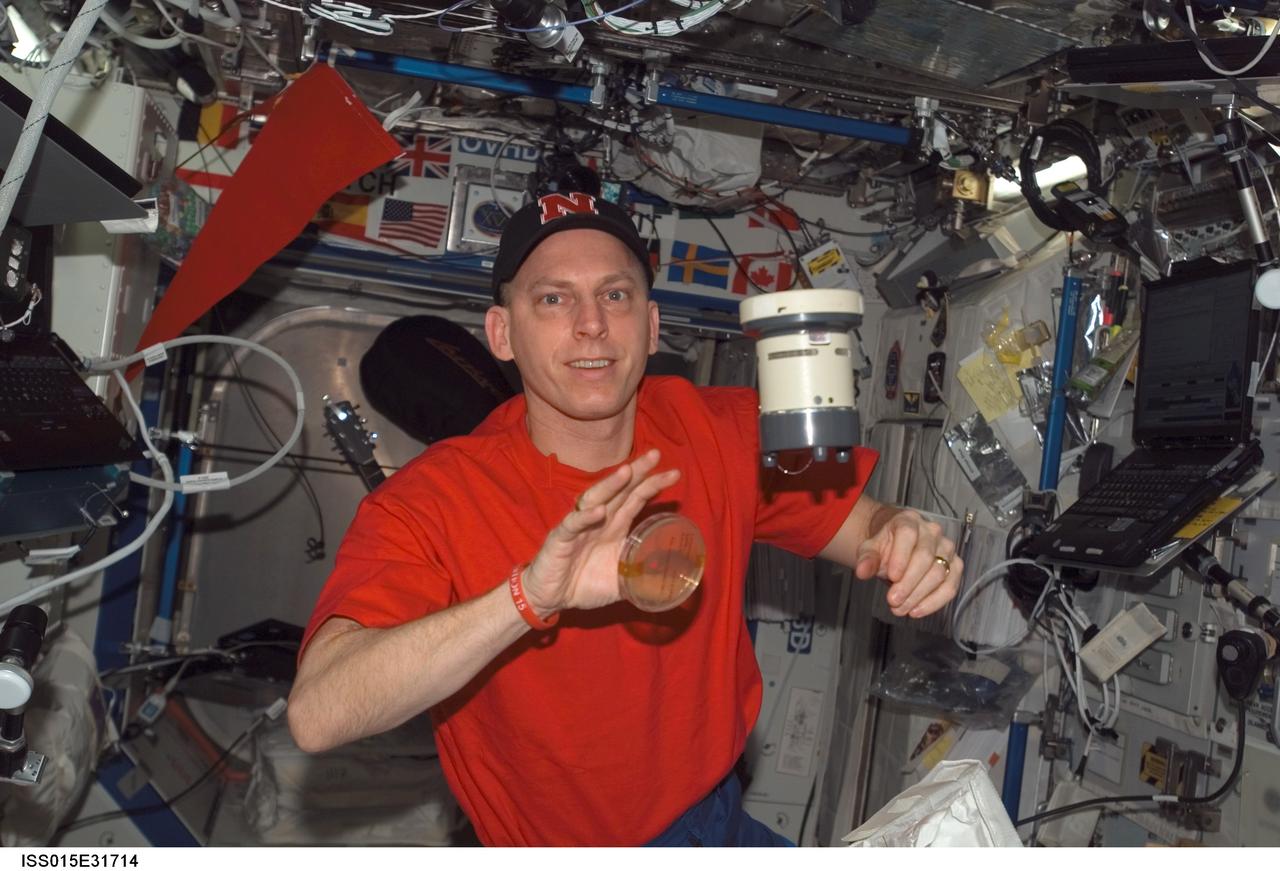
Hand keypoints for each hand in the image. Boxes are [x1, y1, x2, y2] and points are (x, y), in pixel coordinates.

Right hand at [522, 448, 680, 616]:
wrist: (551, 598)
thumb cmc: (584, 585)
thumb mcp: (620, 582)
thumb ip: (641, 576)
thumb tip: (669, 580)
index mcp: (615, 527)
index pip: (636, 499)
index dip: (652, 485)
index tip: (675, 474)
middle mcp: (599, 521)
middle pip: (620, 491)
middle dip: (637, 472)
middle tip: (655, 455)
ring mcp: (579, 527)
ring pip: (596, 499)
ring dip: (611, 485)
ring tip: (627, 471)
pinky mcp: (560, 538)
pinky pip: (573, 524)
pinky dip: (585, 517)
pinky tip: (599, 511)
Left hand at [854, 509, 961, 618]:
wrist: (897, 546)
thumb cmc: (886, 546)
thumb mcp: (870, 549)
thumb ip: (866, 558)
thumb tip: (862, 571)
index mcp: (908, 521)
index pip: (908, 535)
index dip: (901, 557)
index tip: (892, 577)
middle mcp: (931, 532)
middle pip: (925, 557)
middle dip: (909, 583)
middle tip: (893, 601)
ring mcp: (946, 548)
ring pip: (939, 574)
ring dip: (919, 595)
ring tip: (901, 608)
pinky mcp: (955, 566)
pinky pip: (950, 586)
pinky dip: (934, 602)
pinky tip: (918, 610)